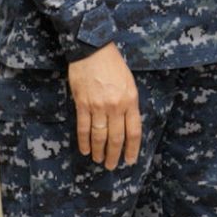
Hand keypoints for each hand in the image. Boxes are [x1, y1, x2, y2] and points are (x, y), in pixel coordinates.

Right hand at [68, 43, 142, 168]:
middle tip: (112, 166)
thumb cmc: (113, 64)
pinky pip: (83, 128)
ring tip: (99, 160)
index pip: (133, 131)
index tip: (130, 160)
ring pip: (99, 136)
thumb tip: (127, 123)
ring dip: (99, 151)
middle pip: (116, 138)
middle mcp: (116, 106)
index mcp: (130, 100)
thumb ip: (129, 103)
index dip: (132, 148)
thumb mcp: (129, 82)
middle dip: (114, 155)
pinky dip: (84, 142)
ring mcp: (98, 106)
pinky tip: (85, 150)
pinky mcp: (82, 104)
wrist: (92, 49)